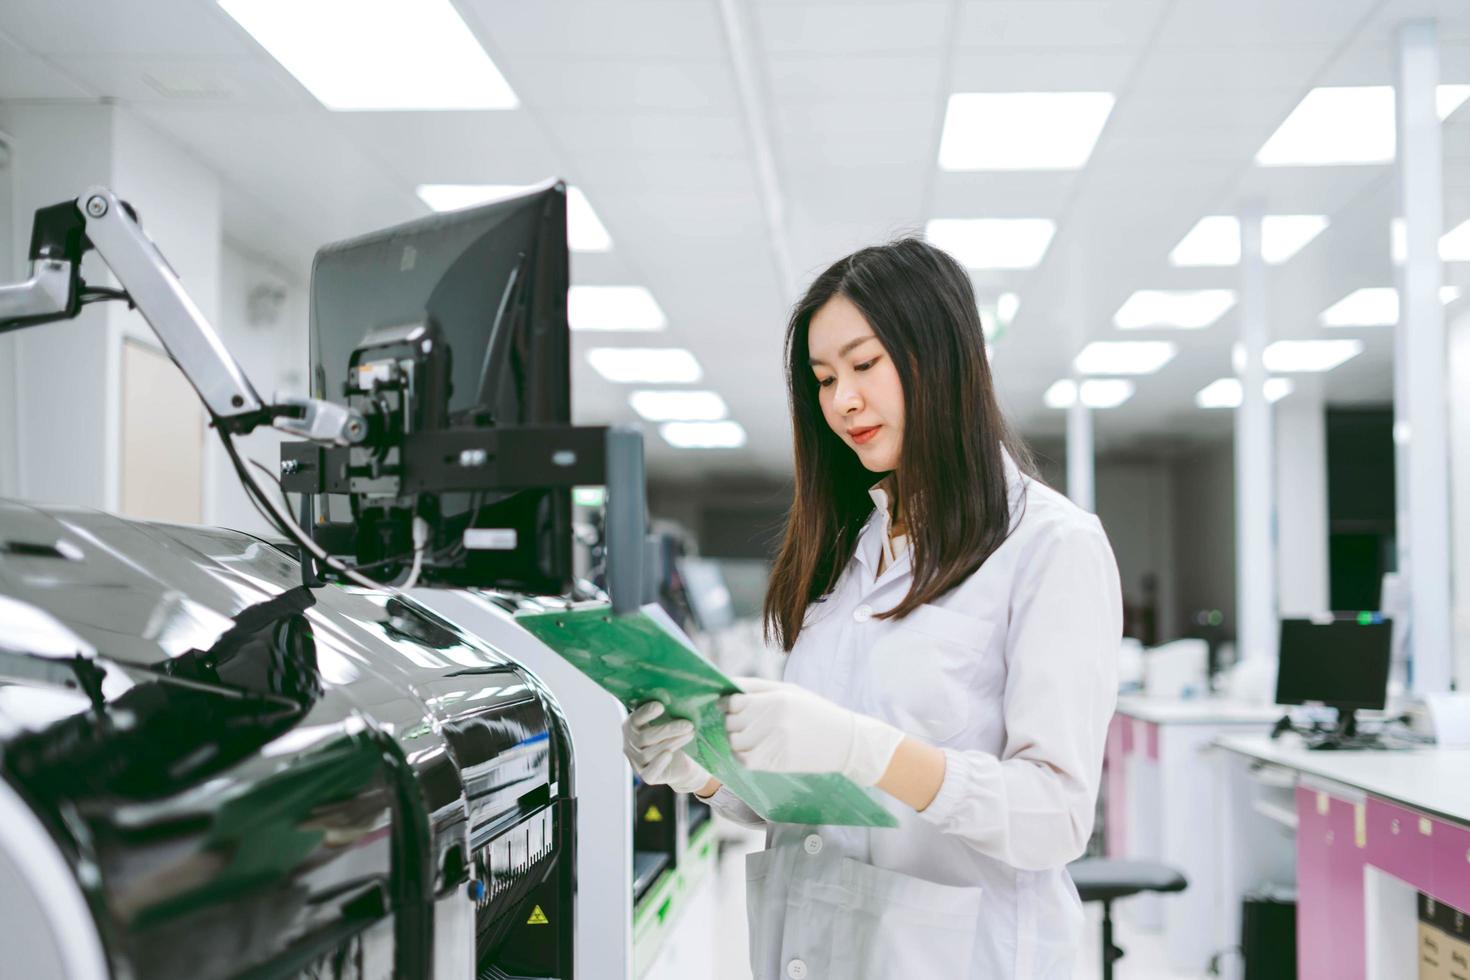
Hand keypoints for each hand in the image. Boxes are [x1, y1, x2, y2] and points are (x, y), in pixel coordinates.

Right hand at [622, 701, 712, 794]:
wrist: (681, 761)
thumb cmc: (673, 734)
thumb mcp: (669, 719)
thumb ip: (668, 708)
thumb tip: (673, 694)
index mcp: (632, 726)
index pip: (635, 719)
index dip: (646, 712)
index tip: (661, 705)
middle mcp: (630, 744)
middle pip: (645, 737)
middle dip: (668, 729)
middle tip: (688, 724)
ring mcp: (637, 761)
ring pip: (650, 752)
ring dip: (672, 742)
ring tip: (690, 733)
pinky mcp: (646, 776)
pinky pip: (650, 771)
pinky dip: (659, 763)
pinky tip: (669, 754)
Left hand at [723, 677, 905, 786]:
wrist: (845, 741)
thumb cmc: (815, 711)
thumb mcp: (790, 690)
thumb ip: (757, 686)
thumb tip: (726, 686)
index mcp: (777, 698)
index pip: (734, 701)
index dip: (728, 704)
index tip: (730, 707)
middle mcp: (773, 720)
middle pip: (731, 722)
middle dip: (731, 722)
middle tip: (742, 723)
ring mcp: (774, 743)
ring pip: (734, 742)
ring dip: (736, 739)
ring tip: (749, 736)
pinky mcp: (777, 763)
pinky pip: (744, 760)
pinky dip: (742, 755)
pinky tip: (752, 750)